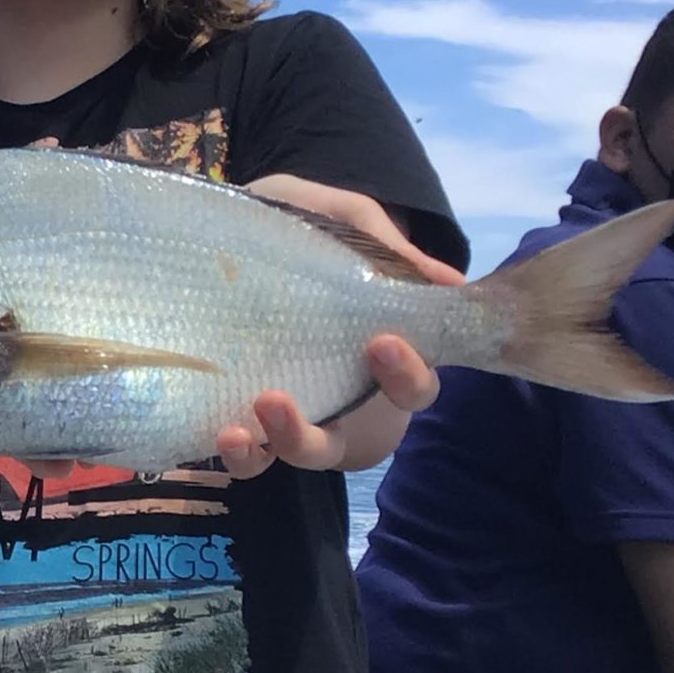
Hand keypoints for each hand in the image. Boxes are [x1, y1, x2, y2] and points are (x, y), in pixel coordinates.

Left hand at [212, 177, 458, 479]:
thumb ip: (387, 249)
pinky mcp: (240, 413)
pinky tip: (224, 435)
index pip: (411, 386)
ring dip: (279, 444)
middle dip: (319, 429)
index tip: (382, 342)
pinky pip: (249, 456)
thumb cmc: (298, 223)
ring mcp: (290, 406)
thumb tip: (449, 285)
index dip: (408, 376)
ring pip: (298, 452)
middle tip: (278, 397)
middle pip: (349, 441)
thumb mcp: (342, 219)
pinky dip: (241, 457)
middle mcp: (336, 391)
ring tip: (244, 422)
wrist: (230, 215)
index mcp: (372, 352)